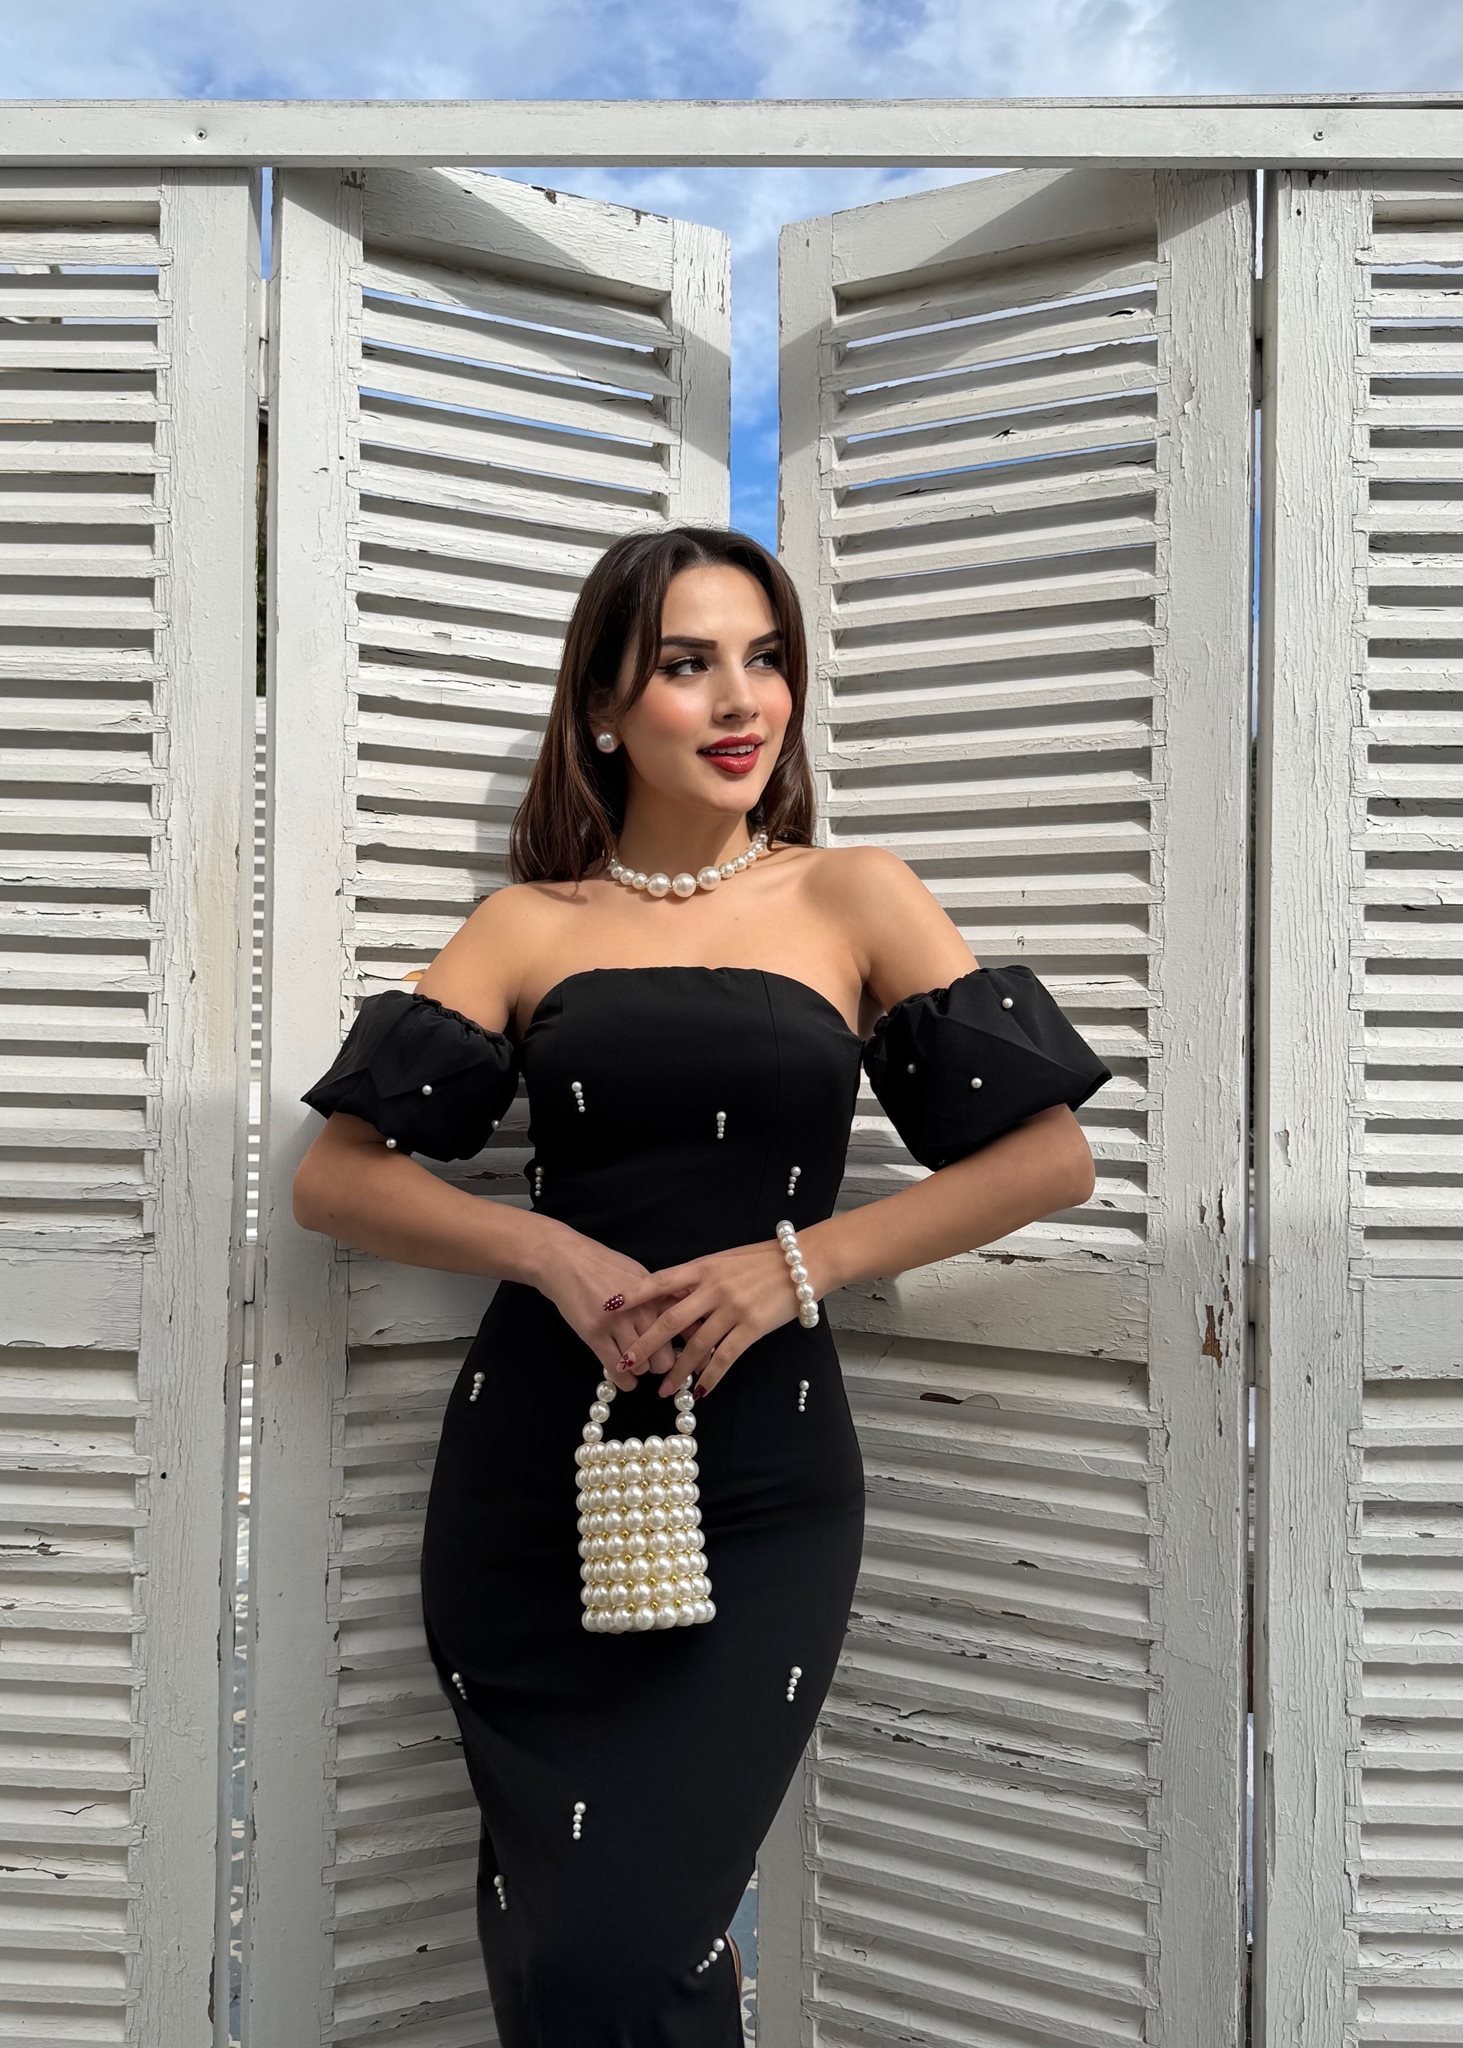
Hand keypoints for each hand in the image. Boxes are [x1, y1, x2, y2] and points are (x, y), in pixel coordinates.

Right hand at [533, 1229, 684, 1391]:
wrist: (566, 1260)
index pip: (686, 1330)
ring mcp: (618, 1323)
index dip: (693, 1352)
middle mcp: (642, 1310)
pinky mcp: (595, 1334)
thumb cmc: (604, 1266)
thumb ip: (663, 1299)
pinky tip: (627, 1380)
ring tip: (636, 1363)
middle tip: (656, 1362)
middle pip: (666, 1356)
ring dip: (641, 1369)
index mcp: (657, 1295)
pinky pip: (617, 1369)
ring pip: (642, 1365)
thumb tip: (687, 1322)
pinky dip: (625, 1380)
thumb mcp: (641, 1277)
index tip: (692, 1362)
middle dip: (663, 1365)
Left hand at [603, 1236, 815, 1398]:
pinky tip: (699, 1390)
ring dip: (678, 1370)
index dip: (633, 1295)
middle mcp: (713, 1288)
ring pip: (696, 1345)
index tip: (608, 1307)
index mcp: (702, 1268)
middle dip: (646, 1344)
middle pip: (670, 1320)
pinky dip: (710, 1376)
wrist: (802, 1262)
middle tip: (627, 1362)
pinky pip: (725, 1357)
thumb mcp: (723, 1261)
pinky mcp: (752, 1327)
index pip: (659, 1281)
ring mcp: (732, 1308)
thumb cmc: (761, 1260)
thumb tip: (669, 1300)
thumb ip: (697, 1280)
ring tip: (663, 1390)